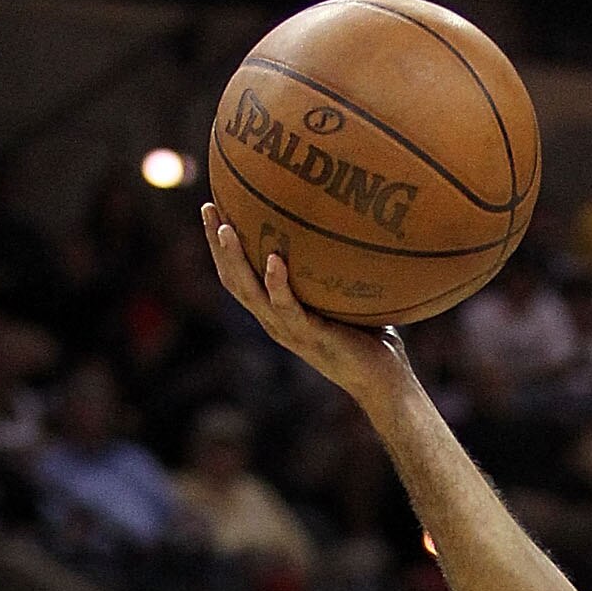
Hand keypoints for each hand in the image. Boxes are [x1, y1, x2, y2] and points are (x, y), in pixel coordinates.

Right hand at [201, 205, 412, 414]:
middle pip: (234, 280)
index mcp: (278, 312)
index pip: (239, 277)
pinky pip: (287, 307)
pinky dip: (277, 283)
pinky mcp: (309, 336)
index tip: (212, 209)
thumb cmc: (372, 338)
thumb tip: (345, 223)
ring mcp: (289, 330)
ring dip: (235, 260)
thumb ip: (336, 267)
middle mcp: (276, 321)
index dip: (222, 248)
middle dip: (217, 245)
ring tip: (226, 229)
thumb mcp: (346, 296)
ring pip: (250, 293)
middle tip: (207, 208)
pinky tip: (273, 259)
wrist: (384, 382)